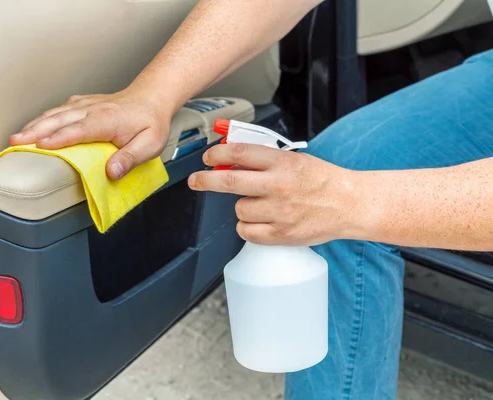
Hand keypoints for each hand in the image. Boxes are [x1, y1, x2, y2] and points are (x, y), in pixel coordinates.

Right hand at [8, 90, 171, 179]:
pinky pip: (58, 111)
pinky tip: (31, 127)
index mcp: (107, 120)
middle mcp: (92, 109)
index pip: (79, 130)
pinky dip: (42, 119)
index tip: (41, 146)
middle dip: (35, 131)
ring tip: (15, 138)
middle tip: (15, 143)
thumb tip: (111, 172)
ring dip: (33, 125)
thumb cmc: (150, 122)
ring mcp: (84, 105)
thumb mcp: (150, 144)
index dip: (60, 138)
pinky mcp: (81, 104)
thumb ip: (130, 158)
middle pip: (59, 120)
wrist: (151, 97)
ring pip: (54, 113)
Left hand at [188, 144, 360, 245]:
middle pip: (229, 182)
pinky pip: (247, 231)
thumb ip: (264, 160)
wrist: (350, 204)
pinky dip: (248, 226)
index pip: (239, 153)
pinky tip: (262, 220)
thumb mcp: (295, 160)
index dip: (216, 154)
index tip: (207, 158)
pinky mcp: (281, 234)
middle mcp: (279, 186)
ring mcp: (280, 212)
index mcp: (283, 163)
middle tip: (195, 180)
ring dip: (242, 206)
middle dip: (205, 180)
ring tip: (261, 204)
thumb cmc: (322, 181)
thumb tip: (230, 160)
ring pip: (239, 209)